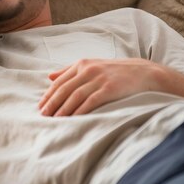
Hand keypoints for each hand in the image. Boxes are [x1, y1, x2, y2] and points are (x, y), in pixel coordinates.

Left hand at [38, 59, 162, 116]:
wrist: (143, 72)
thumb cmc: (114, 71)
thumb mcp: (91, 66)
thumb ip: (69, 70)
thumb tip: (49, 76)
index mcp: (81, 64)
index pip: (59, 81)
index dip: (48, 94)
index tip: (40, 106)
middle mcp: (88, 70)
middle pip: (64, 89)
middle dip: (52, 103)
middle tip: (43, 115)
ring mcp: (98, 79)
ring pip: (75, 96)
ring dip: (63, 109)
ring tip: (55, 119)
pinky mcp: (109, 89)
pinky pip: (90, 101)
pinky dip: (80, 110)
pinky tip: (73, 119)